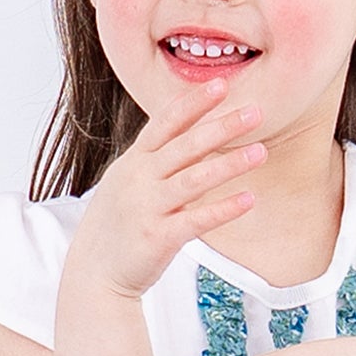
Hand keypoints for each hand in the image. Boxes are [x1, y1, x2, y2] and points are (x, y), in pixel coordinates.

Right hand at [62, 74, 266, 302]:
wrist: (95, 270)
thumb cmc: (116, 224)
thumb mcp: (127, 180)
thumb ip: (154, 157)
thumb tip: (184, 132)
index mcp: (135, 161)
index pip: (166, 122)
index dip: (194, 103)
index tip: (221, 85)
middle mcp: (141, 178)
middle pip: (186, 145)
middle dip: (222, 126)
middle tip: (256, 111)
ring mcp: (149, 207)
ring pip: (194, 179)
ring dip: (230, 164)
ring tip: (260, 152)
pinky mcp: (159, 237)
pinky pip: (197, 220)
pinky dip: (223, 209)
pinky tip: (249, 199)